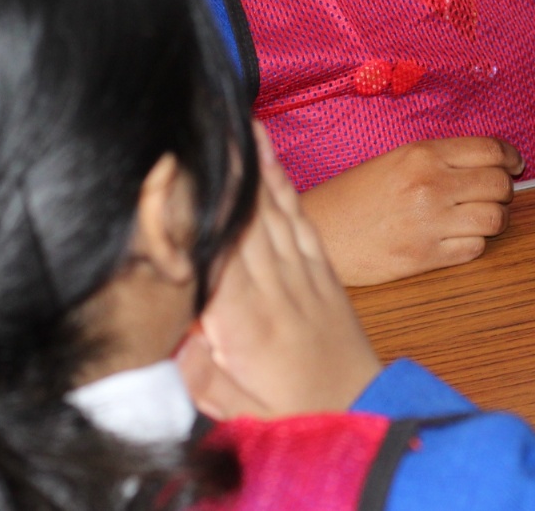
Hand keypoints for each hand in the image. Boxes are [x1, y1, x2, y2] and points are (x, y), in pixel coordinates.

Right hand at [178, 124, 382, 418]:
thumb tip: (177, 321)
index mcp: (247, 323)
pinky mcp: (322, 270)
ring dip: (253, 164)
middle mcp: (276, 288)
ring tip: (235, 121)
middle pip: (243, 218)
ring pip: (271, 209)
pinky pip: (298, 218)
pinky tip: (269, 157)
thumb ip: (200, 363)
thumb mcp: (229, 404)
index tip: (177, 168)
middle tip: (204, 121)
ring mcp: (303, 274)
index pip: (215, 252)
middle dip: (224, 169)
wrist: (357, 412)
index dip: (198, 209)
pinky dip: (282, 184)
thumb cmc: (289, 414)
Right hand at [298, 134, 523, 285]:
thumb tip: (489, 163)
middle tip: (494, 194)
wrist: (319, 232)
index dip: (510, 158)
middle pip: (498, 185)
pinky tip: (458, 238)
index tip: (515, 165)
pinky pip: (475, 248)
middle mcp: (430, 185)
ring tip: (478, 218)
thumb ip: (439, 159)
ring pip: (495, 219)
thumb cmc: (353, 196)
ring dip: (494, 219)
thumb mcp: (394, 161)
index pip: (491, 150)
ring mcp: (430, 223)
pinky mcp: (425, 256)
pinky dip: (474, 243)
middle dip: (504, 190)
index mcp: (423, 155)